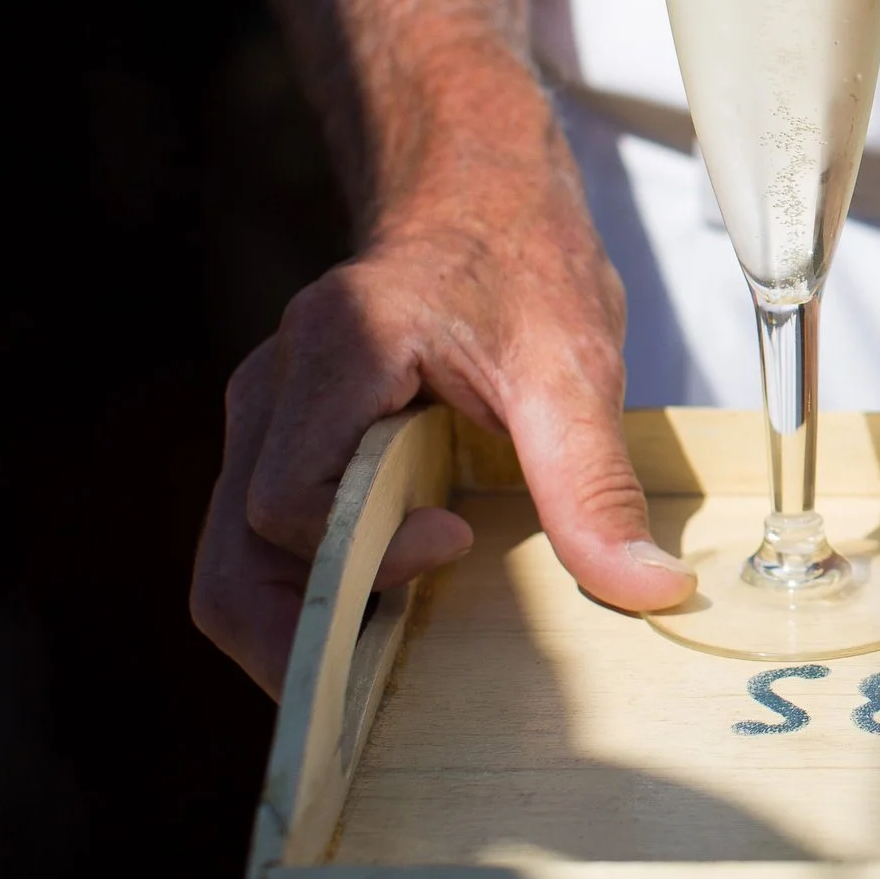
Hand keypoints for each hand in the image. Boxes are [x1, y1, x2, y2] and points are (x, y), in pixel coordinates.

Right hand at [190, 146, 695, 696]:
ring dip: (305, 633)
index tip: (455, 543)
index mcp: (336, 353)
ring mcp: (264, 423)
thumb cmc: (520, 260)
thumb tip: (648, 589)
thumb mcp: (576, 365)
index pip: (289, 502)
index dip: (362, 557)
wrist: (476, 195)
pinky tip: (390, 616)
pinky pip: (263, 551)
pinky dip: (316, 600)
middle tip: (395, 684)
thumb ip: (597, 481)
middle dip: (302, 645)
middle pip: (232, 565)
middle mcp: (271, 391)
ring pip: (233, 568)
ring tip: (395, 660)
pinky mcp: (278, 448)